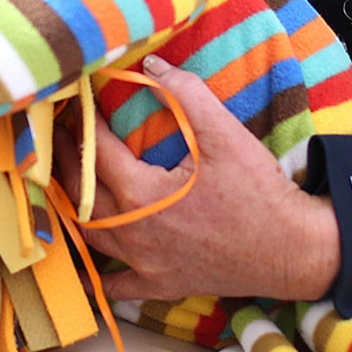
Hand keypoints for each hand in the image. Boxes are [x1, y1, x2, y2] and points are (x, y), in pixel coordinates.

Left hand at [57, 55, 341, 302]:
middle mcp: (134, 234)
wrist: (292, 250)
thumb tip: (151, 66)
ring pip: (90, 236)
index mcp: (143, 195)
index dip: (82, 124)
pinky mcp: (160, 285)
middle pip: (81, 195)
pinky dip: (98, 269)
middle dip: (66, 160)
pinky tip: (90, 255)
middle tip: (58, 134)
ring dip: (71, 206)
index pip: (97, 153)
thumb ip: (185, 93)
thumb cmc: (259, 192)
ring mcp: (144, 264)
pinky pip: (116, 284)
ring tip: (64, 179)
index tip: (75, 102)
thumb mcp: (224, 134)